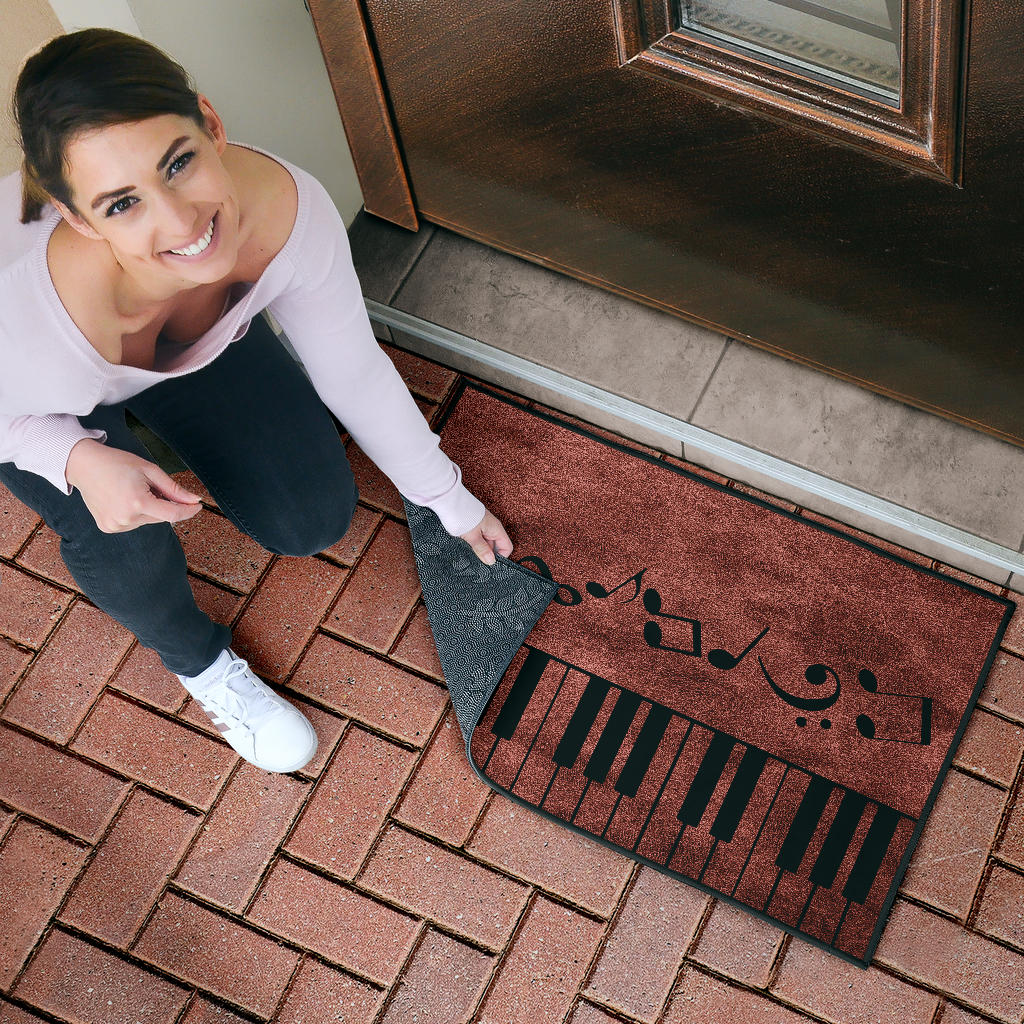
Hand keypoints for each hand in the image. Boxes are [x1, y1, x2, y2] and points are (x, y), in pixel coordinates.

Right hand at [66, 438, 202, 532]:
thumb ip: (174, 489)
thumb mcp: (150, 470)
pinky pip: (133, 523)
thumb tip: (194, 500)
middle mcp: (125, 518)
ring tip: (132, 491)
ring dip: (149, 509)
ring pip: (147, 521)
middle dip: (164, 504)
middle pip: (160, 517)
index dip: (188, 511)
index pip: (173, 514)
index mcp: (137, 502)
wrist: (84, 466)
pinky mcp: (108, 528)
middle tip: (150, 486)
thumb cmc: (117, 463)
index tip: (198, 506)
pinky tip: (123, 499)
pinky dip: (136, 514)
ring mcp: (115, 525)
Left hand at [459, 508, 512, 565]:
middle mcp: (491, 527)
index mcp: (496, 529)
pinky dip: (473, 543)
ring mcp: (482, 526)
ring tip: (469, 552)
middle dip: (487, 554)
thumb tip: (491, 561)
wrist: (449, 500)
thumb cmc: (463, 515)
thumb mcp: (473, 536)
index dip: (500, 557)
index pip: (507, 547)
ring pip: (485, 542)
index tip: (489, 564)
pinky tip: (465, 546)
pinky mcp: (474, 525)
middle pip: (495, 546)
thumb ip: (482, 549)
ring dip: (478, 549)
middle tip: (476, 560)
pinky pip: (477, 538)